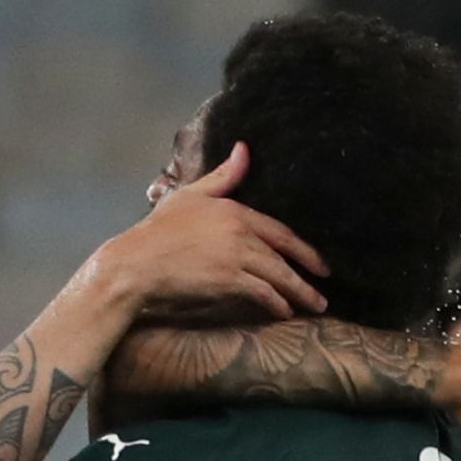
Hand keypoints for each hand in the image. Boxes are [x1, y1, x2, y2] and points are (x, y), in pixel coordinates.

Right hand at [99, 142, 330, 320]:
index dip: (301, 247)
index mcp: (233, 209)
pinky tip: (284, 312)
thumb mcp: (189, 196)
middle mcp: (240, 231)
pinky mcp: (228, 280)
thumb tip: (244, 148)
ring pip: (279, 275)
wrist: (135, 264)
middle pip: (284, 253)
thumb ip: (222, 176)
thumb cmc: (155, 232)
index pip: (278, 230)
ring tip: (315, 304)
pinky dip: (277, 304)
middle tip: (325, 284)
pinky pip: (263, 293)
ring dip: (300, 292)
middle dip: (309, 271)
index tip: (316, 260)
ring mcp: (236, 256)